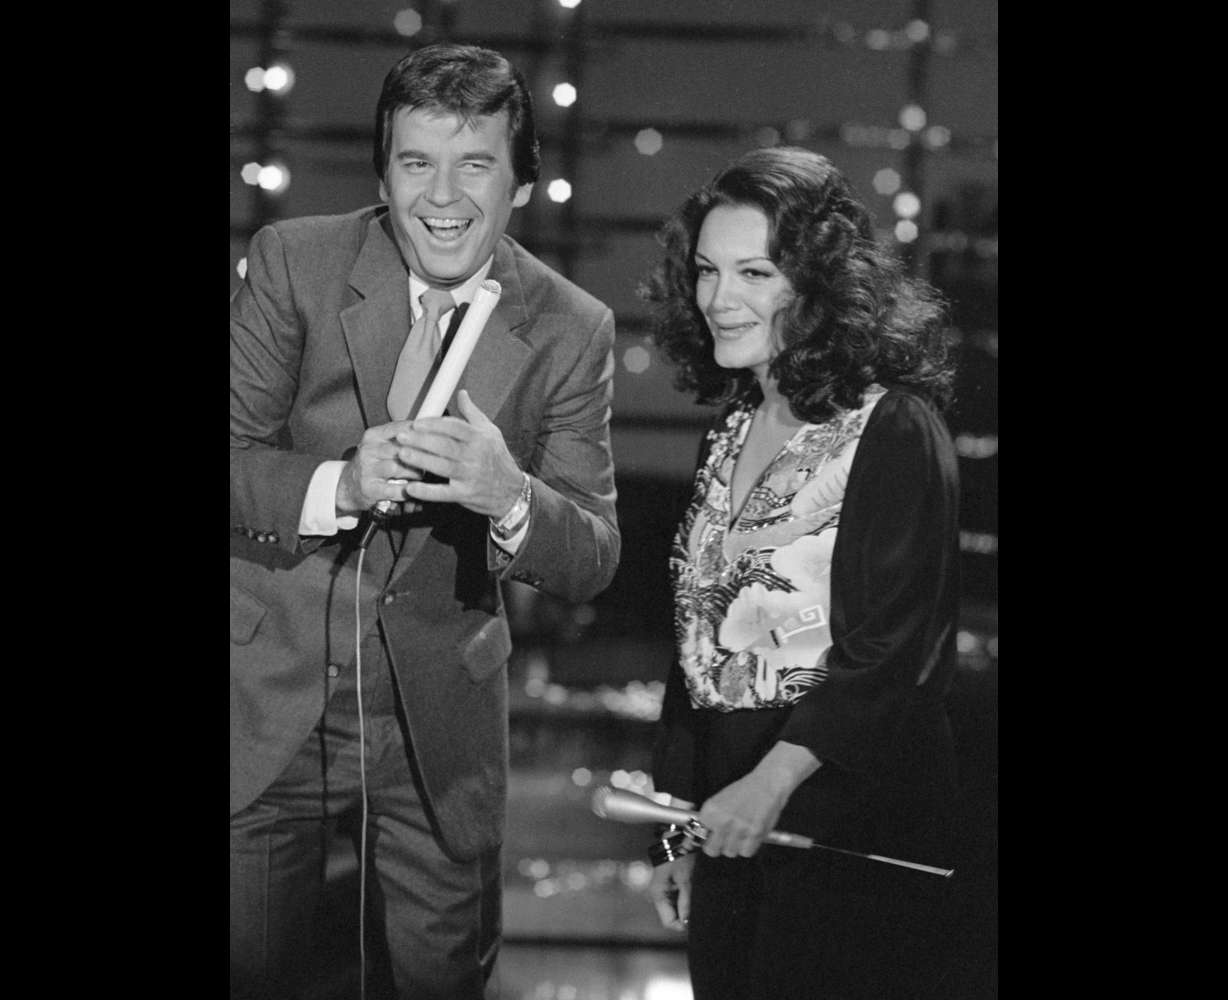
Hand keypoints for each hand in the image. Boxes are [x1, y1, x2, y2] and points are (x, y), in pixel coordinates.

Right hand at [335, 420, 424, 514]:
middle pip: (401, 447)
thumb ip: (400, 437)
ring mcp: (367, 470)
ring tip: (421, 474)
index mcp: (373, 436)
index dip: (420, 433)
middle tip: (432, 459)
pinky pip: (395, 489)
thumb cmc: (371, 464)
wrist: (348, 486)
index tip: (434, 438)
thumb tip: (429, 431)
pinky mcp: (370, 489)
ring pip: (398, 467)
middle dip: (420, 454)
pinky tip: (413, 489)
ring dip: (415, 472)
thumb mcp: (380, 444)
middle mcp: (368, 450)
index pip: (400, 428)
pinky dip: (408, 490)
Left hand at [394, 390, 523, 517]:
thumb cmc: (498, 458)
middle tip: (402, 436)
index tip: (417, 423)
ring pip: (443, 467)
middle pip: (445, 446)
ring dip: (421, 460)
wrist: (512, 490)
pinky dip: (427, 492)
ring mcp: (470, 476)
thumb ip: (472, 413)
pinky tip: (411, 488)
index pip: (455, 428)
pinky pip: (444, 493)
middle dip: (422, 440)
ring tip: (402, 454)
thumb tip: (462, 393)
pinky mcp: (465, 494)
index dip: (434, 425)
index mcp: (479, 438)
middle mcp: (475, 456)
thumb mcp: (491, 432)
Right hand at [649, 854, 694, 930]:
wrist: (677, 839)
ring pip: (673, 908)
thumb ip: (685, 902)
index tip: (694, 922)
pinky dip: (683, 900)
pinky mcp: (668, 885)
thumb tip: (687, 922)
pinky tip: (691, 894)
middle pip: (671, 916)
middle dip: (684, 916)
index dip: (681, 925)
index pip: (668, 921)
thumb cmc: (680, 856)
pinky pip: (675, 899)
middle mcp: (657, 895)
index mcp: (658, 894)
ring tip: (694, 899)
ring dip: (684, 907)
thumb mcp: (685, 880)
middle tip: (697, 910)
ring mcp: (662, 890)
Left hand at [696, 742, 819, 856]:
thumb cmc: (744, 791)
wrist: (767, 783)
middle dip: (716, 847)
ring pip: (730, 852)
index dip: (701, 839)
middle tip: (722, 842)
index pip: (699, 834)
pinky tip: (750, 836)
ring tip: (740, 835)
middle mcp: (723, 820)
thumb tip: (702, 836)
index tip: (702, 841)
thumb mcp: (720, 800)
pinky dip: (748, 848)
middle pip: (712, 850)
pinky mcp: (755, 833)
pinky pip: (746, 852)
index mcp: (711, 809)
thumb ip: (711, 819)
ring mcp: (739, 827)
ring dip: (734, 847)